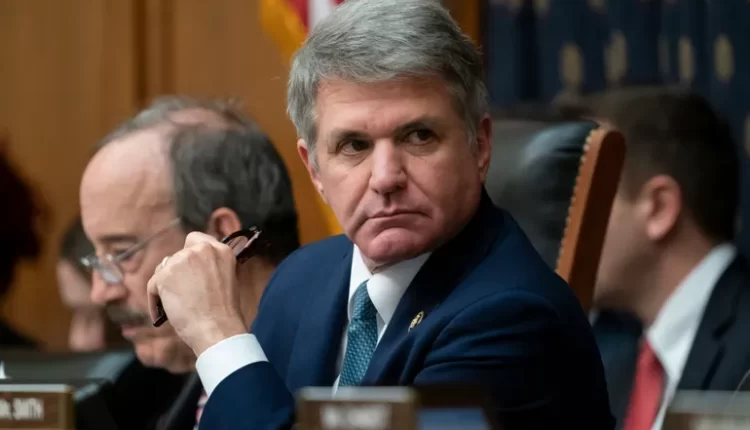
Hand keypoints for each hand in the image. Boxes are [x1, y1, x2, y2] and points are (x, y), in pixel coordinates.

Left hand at [147, 232, 247, 355]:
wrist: (217, 328)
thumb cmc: (223, 313)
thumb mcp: (227, 280)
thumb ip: (211, 268)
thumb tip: (192, 271)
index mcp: (221, 250)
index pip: (196, 240)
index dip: (190, 254)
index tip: (189, 268)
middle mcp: (201, 250)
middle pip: (177, 255)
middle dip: (176, 272)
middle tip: (180, 291)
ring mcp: (182, 260)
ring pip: (164, 268)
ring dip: (165, 284)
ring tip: (172, 305)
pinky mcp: (165, 275)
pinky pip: (153, 285)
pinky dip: (155, 299)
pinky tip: (161, 313)